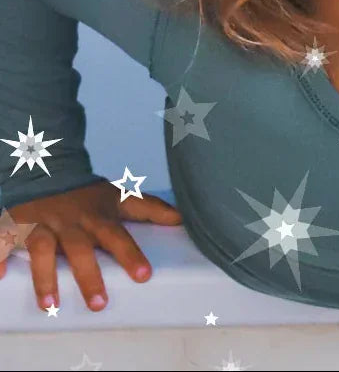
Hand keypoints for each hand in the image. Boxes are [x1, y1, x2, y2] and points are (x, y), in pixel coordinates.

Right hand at [0, 180, 182, 311]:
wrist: (50, 170)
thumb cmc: (88, 194)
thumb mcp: (120, 197)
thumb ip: (150, 209)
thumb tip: (183, 218)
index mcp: (97, 216)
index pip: (118, 236)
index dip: (131, 255)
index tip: (144, 276)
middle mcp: (71, 222)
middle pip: (81, 248)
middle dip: (89, 275)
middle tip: (99, 303)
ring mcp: (43, 223)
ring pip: (42, 248)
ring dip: (45, 276)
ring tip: (51, 305)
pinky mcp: (17, 225)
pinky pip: (3, 240)